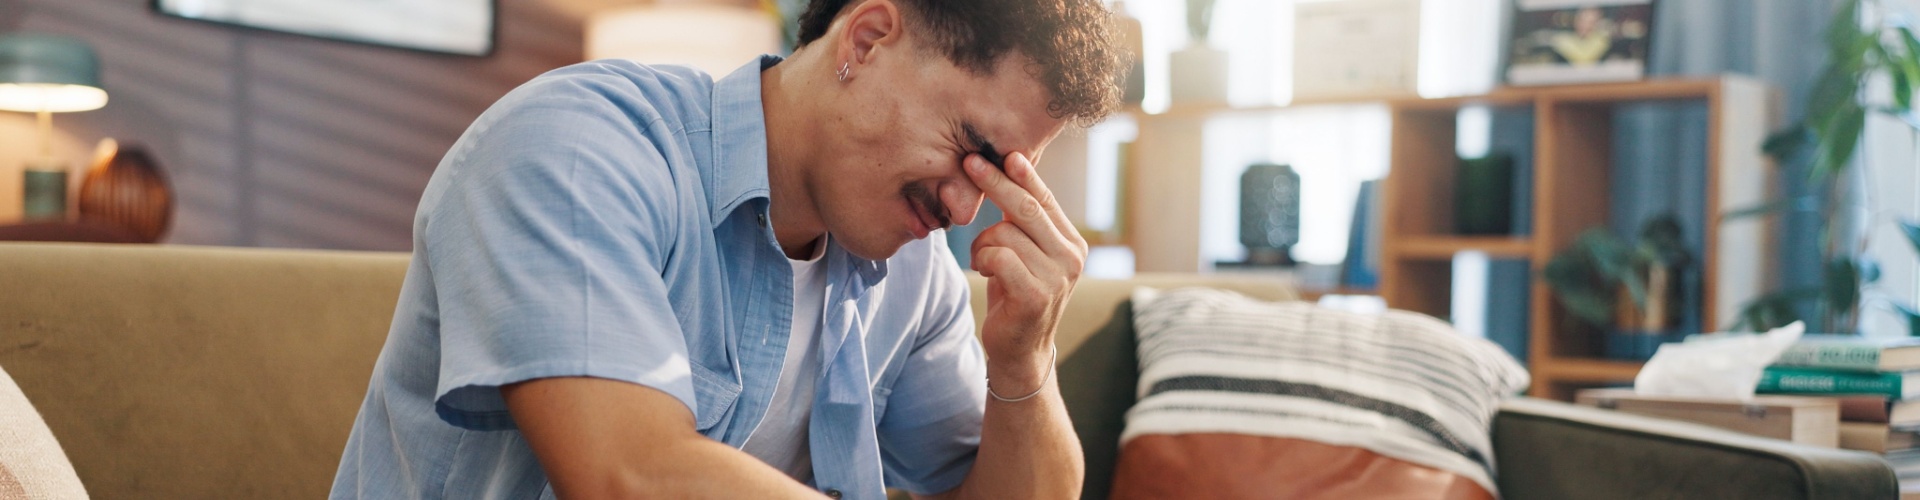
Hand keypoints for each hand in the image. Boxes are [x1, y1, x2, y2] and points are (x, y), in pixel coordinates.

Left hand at [964, 151, 1087, 392]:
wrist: (1019, 351)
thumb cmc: (1015, 293)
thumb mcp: (1024, 252)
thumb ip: (1024, 220)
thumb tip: (1010, 167)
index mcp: (1072, 242)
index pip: (1044, 199)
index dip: (1022, 174)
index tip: (1000, 151)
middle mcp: (1072, 257)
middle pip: (1026, 208)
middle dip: (994, 182)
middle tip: (969, 163)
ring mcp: (1057, 278)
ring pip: (1004, 233)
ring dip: (981, 244)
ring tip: (983, 261)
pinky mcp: (1036, 295)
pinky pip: (998, 257)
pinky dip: (982, 260)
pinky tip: (984, 272)